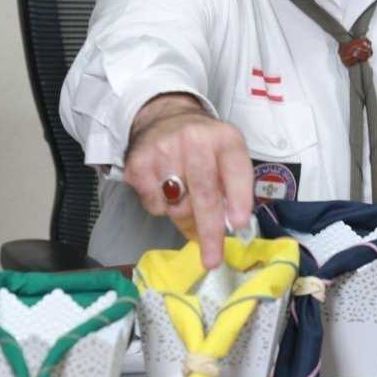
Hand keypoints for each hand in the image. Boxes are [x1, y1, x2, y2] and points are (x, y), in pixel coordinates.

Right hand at [123, 94, 253, 268]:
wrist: (163, 117)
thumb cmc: (203, 145)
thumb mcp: (225, 154)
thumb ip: (232, 186)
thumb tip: (229, 229)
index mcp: (225, 138)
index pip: (235, 170)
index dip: (238, 198)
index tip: (238, 224)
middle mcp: (195, 140)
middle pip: (204, 194)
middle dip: (210, 232)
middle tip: (212, 259)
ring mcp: (163, 150)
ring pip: (177, 205)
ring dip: (184, 215)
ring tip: (185, 197)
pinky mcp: (138, 163)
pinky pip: (154, 204)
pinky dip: (162, 206)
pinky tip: (164, 187)